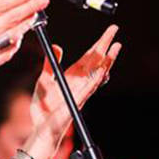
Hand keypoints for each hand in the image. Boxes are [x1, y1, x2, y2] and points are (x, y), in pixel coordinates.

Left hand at [27, 25, 120, 158]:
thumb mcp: (44, 80)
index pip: (89, 57)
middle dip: (106, 45)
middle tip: (115, 30)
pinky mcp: (77, 102)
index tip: (108, 33)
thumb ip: (50, 64)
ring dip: (108, 60)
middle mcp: (80, 83)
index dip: (98, 44)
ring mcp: (81, 92)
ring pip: (98, 73)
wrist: (41, 128)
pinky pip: (90, 89)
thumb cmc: (44, 108)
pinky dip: (97, 79)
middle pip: (96, 61)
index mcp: (73, 77)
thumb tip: (56, 46)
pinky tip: (103, 70)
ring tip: (116, 46)